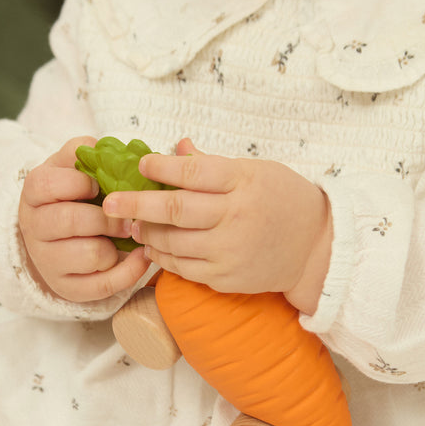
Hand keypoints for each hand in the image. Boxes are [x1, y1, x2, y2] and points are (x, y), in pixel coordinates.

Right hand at [18, 137, 150, 302]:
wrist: (57, 238)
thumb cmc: (72, 196)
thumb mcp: (71, 168)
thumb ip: (86, 153)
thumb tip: (108, 149)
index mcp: (34, 193)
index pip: (51, 184)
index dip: (82, 183)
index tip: (100, 186)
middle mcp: (34, 228)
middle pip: (73, 221)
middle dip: (108, 218)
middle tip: (126, 217)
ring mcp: (48, 261)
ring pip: (91, 254)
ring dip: (116, 245)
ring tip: (123, 237)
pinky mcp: (67, 288)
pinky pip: (104, 284)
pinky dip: (129, 271)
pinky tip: (140, 256)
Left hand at [102, 138, 331, 312]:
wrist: (315, 248)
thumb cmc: (283, 201)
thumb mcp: (255, 171)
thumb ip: (213, 164)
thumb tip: (175, 147)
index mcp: (244, 182)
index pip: (193, 171)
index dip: (161, 168)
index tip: (140, 165)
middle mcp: (235, 216)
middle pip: (174, 209)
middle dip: (135, 204)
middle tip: (109, 202)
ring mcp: (229, 250)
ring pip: (172, 242)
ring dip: (146, 232)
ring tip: (130, 224)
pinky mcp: (224, 278)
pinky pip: (182, 268)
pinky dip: (162, 257)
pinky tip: (151, 247)